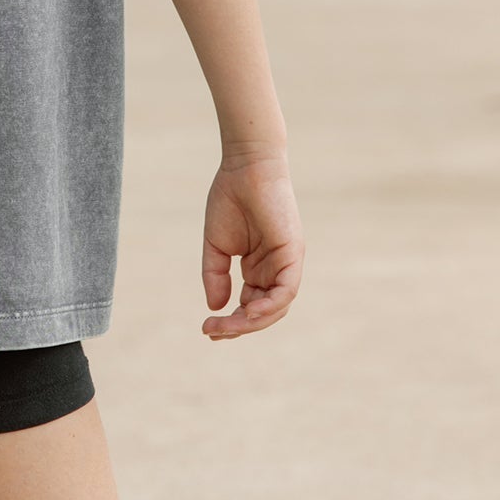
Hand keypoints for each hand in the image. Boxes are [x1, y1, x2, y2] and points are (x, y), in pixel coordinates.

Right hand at [200, 152, 304, 339]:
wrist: (245, 167)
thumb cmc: (230, 199)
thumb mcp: (216, 245)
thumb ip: (216, 275)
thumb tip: (216, 306)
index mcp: (258, 268)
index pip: (249, 305)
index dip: (230, 321)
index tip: (206, 328)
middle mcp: (275, 269)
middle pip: (263, 311)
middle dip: (239, 327)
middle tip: (212, 331)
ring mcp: (286, 263)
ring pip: (276, 306)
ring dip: (252, 321)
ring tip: (226, 326)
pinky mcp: (293, 254)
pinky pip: (286, 289)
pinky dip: (270, 304)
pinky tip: (248, 311)